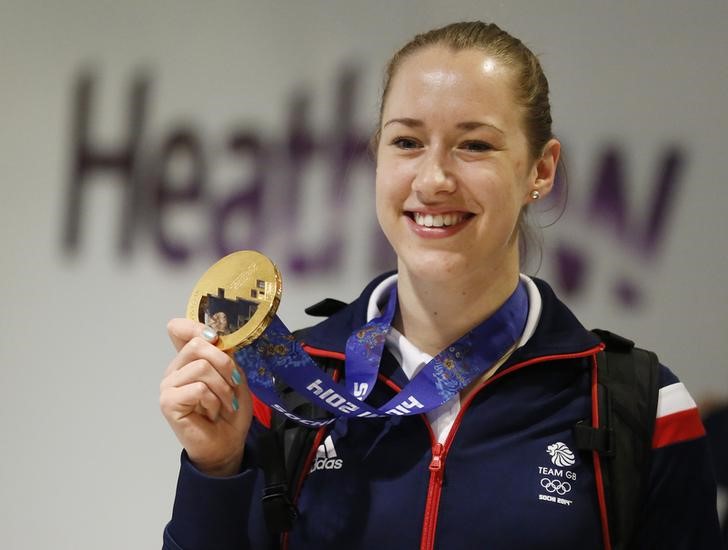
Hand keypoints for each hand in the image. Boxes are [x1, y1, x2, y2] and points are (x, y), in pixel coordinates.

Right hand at [160, 319, 252, 475]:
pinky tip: (211, 413)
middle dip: (225, 364)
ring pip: (201, 367)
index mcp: (189, 359)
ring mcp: (169, 385)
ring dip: (223, 388)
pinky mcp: (168, 402)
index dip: (196, 326)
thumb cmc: (230, 410)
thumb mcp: (234, 376)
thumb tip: (216, 335)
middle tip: (232, 385)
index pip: (179, 329)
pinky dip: (213, 401)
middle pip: (198, 344)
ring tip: (224, 404)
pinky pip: (198, 388)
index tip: (215, 338)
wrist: (227, 443)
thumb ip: (225, 354)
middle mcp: (175, 369)